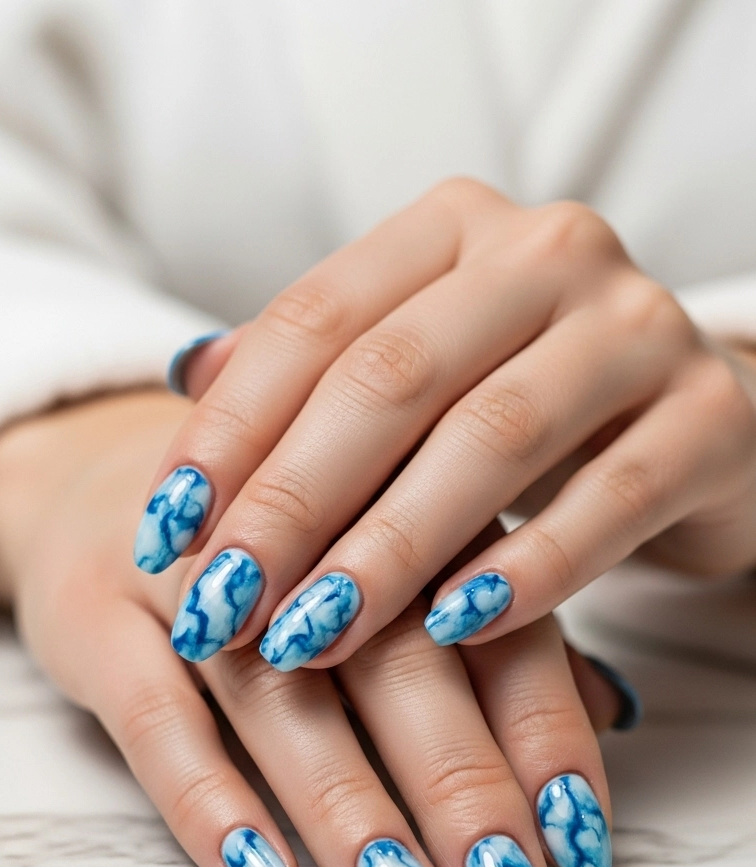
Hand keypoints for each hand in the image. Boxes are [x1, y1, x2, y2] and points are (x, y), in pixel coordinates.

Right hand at [0, 391, 625, 866]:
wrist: (95, 478)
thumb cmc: (281, 544)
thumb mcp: (391, 563)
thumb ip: (495, 633)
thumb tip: (612, 712)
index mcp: (400, 507)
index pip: (493, 628)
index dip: (544, 738)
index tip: (580, 845)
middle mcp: (304, 532)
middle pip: (397, 663)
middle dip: (460, 787)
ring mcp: (196, 576)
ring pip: (281, 698)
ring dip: (349, 809)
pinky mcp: (96, 617)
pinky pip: (156, 720)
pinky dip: (210, 801)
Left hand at [138, 179, 755, 670]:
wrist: (705, 427)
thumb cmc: (534, 408)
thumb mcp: (421, 376)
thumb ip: (317, 372)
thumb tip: (181, 377)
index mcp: (454, 229)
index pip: (314, 320)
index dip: (229, 431)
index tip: (164, 532)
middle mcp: (548, 252)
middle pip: (391, 378)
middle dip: (291, 503)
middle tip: (223, 604)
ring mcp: (639, 326)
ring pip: (492, 437)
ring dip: (389, 551)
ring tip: (312, 636)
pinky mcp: (713, 417)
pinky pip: (610, 500)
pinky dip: (527, 571)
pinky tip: (456, 631)